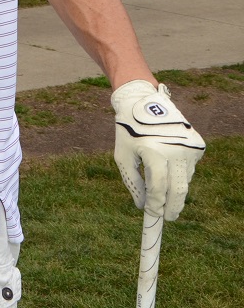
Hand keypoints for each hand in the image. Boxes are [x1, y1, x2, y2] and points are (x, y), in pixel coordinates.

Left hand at [112, 80, 204, 219]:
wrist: (144, 102)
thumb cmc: (129, 131)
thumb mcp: (122, 156)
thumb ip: (133, 183)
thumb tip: (143, 206)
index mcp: (153, 151)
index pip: (158, 187)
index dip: (156, 204)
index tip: (153, 215)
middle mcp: (175, 150)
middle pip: (178, 189)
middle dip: (173, 207)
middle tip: (168, 217)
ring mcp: (189, 147)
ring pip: (185, 180)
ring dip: (174, 188)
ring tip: (162, 187)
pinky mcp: (198, 145)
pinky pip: (189, 167)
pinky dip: (179, 173)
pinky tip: (168, 163)